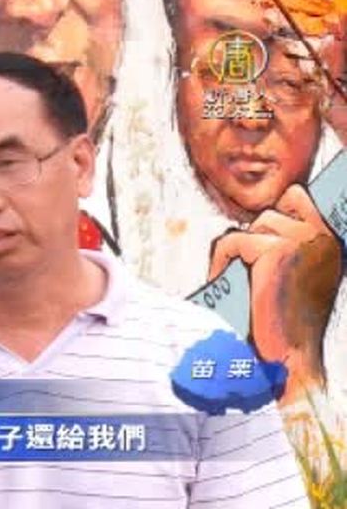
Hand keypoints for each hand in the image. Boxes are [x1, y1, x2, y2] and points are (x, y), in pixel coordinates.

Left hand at [208, 184, 342, 404]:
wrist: (290, 355)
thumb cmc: (287, 321)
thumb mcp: (299, 274)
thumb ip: (288, 244)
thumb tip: (258, 220)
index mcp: (331, 241)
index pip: (296, 196)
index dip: (273, 214)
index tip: (259, 243)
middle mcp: (322, 236)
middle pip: (268, 214)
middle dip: (251, 240)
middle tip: (245, 271)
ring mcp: (302, 241)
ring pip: (251, 226)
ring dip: (237, 251)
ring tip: (239, 279)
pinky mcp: (278, 251)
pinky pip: (233, 241)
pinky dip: (221, 261)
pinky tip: (223, 280)